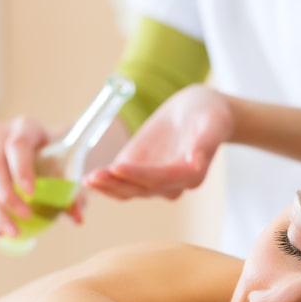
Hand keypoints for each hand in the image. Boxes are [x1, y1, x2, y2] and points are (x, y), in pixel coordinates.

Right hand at [0, 116, 85, 238]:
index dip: (21, 170)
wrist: (47, 152)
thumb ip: (76, 191)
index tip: (32, 194)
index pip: (17, 146)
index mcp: (26, 128)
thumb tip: (77, 217)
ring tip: (13, 232)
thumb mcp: (72, 169)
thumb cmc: (60, 158)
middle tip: (25, 217)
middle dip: (6, 196)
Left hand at [84, 85, 232, 199]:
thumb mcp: (212, 123)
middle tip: (94, 177)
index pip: (162, 178)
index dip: (139, 174)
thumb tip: (196, 164)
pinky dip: (106, 183)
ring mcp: (154, 180)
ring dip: (108, 186)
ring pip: (129, 190)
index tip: (119, 167)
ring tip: (88, 180)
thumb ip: (205, 144)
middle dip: (117, 183)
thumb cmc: (210, 114)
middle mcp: (172, 184)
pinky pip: (121, 183)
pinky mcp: (139, 171)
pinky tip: (88, 180)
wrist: (199, 111)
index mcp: (191, 175)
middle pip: (142, 188)